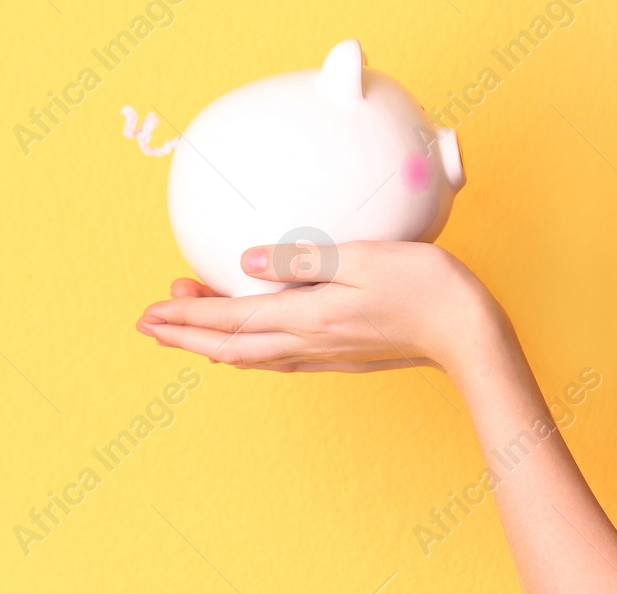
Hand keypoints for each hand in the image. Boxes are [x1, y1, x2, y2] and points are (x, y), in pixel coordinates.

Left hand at [136, 240, 499, 375]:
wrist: (468, 333)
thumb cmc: (425, 287)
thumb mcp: (364, 258)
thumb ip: (302, 258)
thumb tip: (246, 263)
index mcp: (308, 316)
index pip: (231, 321)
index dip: (185, 318)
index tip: (149, 312)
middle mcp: (309, 342)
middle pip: (230, 346)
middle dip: (185, 335)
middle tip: (149, 323)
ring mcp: (324, 354)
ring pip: (251, 355)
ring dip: (211, 342)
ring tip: (184, 328)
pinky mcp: (340, 355)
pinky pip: (276, 358)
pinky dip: (246, 349)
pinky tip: (247, 342)